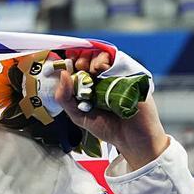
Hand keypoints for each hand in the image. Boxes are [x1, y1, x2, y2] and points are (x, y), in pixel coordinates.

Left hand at [55, 49, 169, 169]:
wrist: (131, 138)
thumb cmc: (106, 127)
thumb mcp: (78, 115)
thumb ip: (65, 98)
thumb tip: (63, 74)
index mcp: (89, 86)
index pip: (77, 66)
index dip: (70, 62)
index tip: (65, 64)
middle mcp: (102, 79)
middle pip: (89, 56)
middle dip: (81, 58)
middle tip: (78, 66)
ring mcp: (116, 76)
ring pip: (103, 55)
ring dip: (92, 58)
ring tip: (90, 69)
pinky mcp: (130, 75)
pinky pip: (118, 60)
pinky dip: (106, 61)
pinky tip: (101, 69)